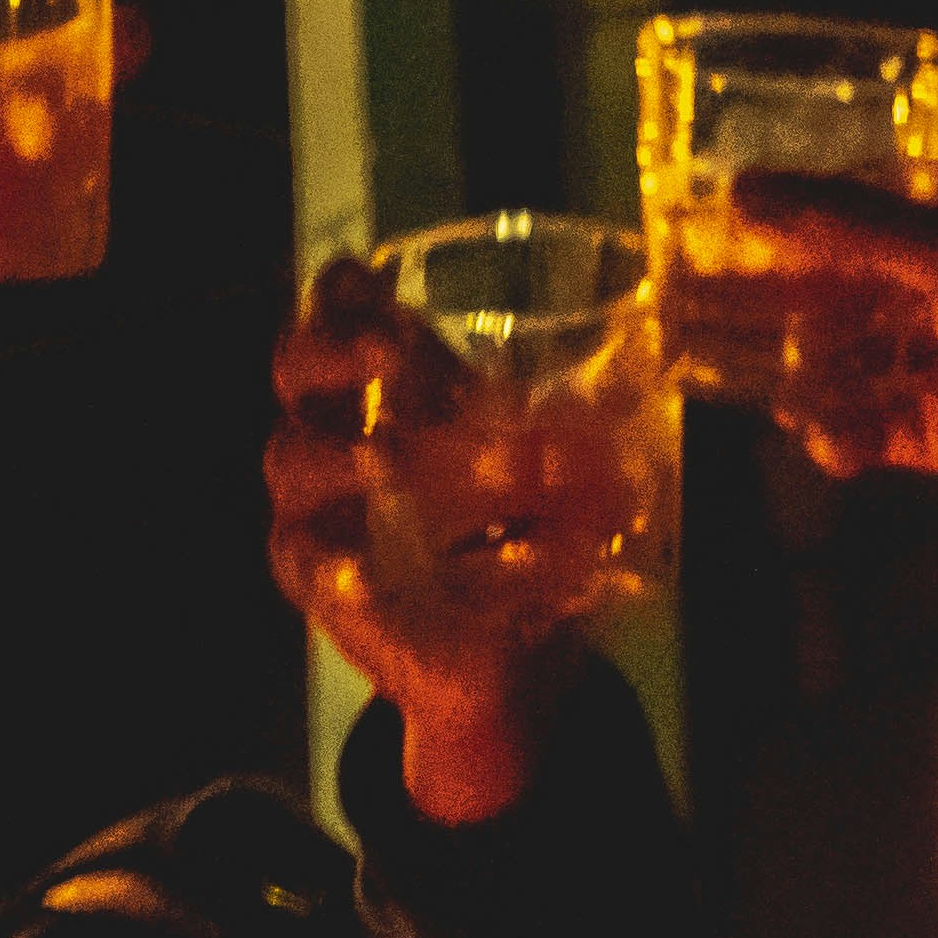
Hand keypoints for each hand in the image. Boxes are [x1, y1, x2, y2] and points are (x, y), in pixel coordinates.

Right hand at [263, 257, 586, 824]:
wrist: (506, 653)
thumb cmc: (520, 534)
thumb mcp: (550, 469)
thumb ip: (570, 426)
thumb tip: (643, 382)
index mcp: (388, 387)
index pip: (339, 313)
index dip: (346, 295)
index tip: (377, 284)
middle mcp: (335, 430)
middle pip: (295, 367)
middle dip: (332, 348)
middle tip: (393, 353)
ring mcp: (313, 503)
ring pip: (298, 457)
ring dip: (358, 453)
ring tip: (391, 463)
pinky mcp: (313, 577)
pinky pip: (310, 557)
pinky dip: (335, 558)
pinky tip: (359, 567)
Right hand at [731, 170, 937, 600]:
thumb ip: (851, 225)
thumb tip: (740, 191)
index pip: (873, 202)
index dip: (796, 213)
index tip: (716, 221)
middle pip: (856, 282)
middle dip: (784, 298)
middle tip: (695, 305)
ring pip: (859, 358)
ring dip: (806, 372)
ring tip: (744, 384)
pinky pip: (878, 429)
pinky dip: (845, 435)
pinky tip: (824, 444)